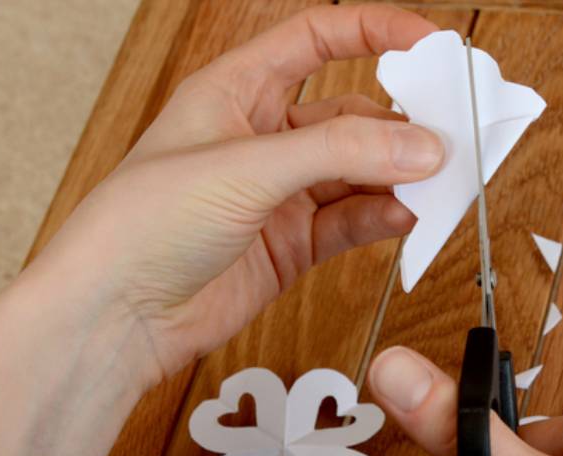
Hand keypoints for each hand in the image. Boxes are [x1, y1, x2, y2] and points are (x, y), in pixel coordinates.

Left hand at [37, 4, 442, 378]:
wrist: (115, 316)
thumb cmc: (142, 223)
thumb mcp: (246, 168)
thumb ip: (340, 154)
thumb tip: (420, 147)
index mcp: (236, 91)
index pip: (316, 39)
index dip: (373, 31)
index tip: (428, 44)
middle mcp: (261, 138)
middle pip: (350, 114)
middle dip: (399, 125)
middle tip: (447, 136)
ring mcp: (278, 194)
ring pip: (358, 172)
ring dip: (396, 177)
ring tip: (434, 185)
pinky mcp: (291, 245)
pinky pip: (352, 221)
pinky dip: (382, 217)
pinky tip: (403, 218)